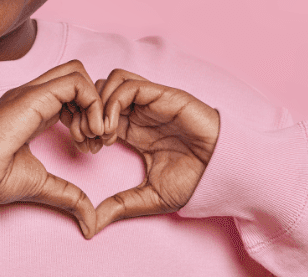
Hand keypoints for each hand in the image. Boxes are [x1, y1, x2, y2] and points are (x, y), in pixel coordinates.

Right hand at [0, 60, 104, 238]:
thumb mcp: (42, 185)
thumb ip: (68, 194)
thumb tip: (90, 221)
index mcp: (33, 110)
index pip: (71, 93)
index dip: (88, 115)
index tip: (90, 147)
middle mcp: (32, 95)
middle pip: (76, 75)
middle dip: (96, 104)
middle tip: (98, 138)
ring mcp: (31, 92)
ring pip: (78, 74)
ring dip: (96, 105)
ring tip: (92, 138)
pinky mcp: (33, 96)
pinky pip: (76, 82)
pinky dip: (92, 104)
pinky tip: (88, 132)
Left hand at [93, 69, 220, 232]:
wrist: (222, 172)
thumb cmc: (193, 181)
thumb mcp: (149, 197)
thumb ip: (120, 206)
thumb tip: (90, 226)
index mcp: (132, 129)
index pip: (96, 112)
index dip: (84, 125)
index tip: (86, 149)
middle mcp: (138, 111)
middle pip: (98, 92)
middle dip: (86, 112)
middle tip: (89, 140)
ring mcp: (148, 101)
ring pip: (109, 81)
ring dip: (98, 104)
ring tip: (102, 133)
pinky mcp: (161, 95)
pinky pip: (127, 85)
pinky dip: (112, 102)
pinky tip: (114, 128)